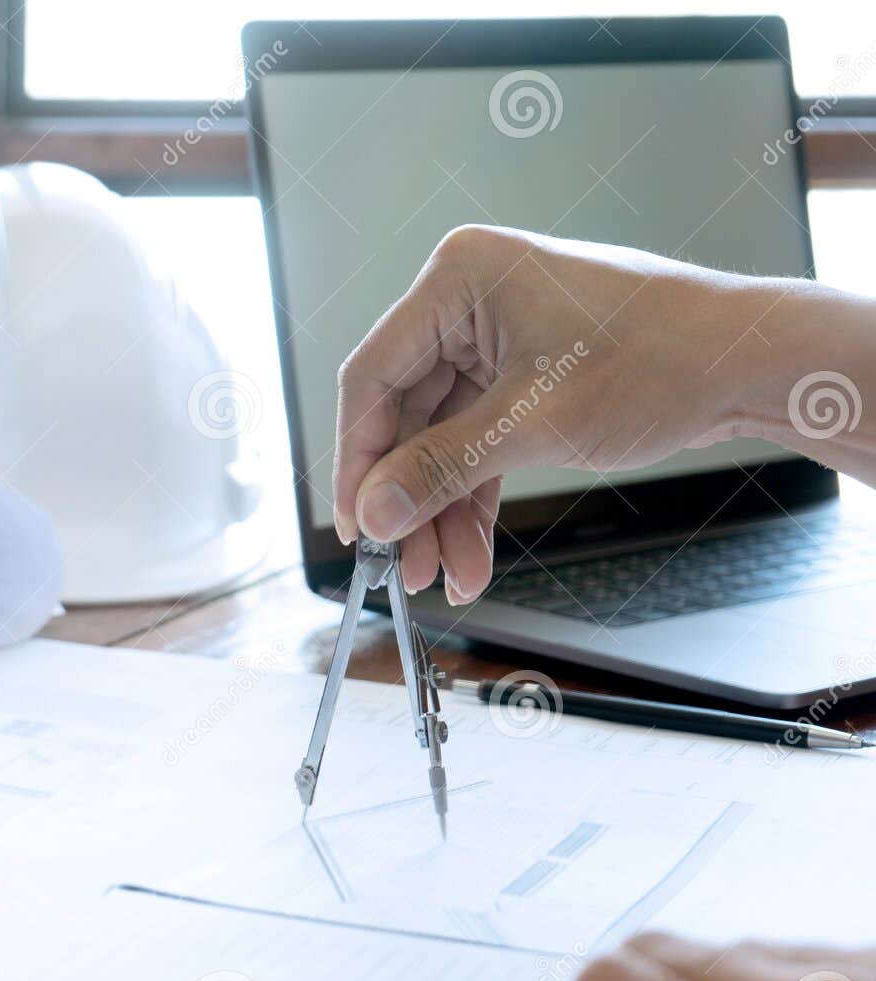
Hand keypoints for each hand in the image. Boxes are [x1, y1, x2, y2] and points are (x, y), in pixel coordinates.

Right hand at [332, 224, 874, 601]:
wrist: (753, 364)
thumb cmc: (662, 360)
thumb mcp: (533, 424)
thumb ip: (440, 469)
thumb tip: (373, 513)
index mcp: (459, 278)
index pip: (373, 377)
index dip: (357, 460)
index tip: (357, 525)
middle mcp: (468, 299)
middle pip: (406, 416)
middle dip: (410, 499)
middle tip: (404, 564)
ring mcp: (495, 336)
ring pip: (441, 438)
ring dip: (443, 509)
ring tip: (448, 573)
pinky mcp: (522, 371)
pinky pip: (477, 440)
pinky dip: (475, 494)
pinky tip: (471, 550)